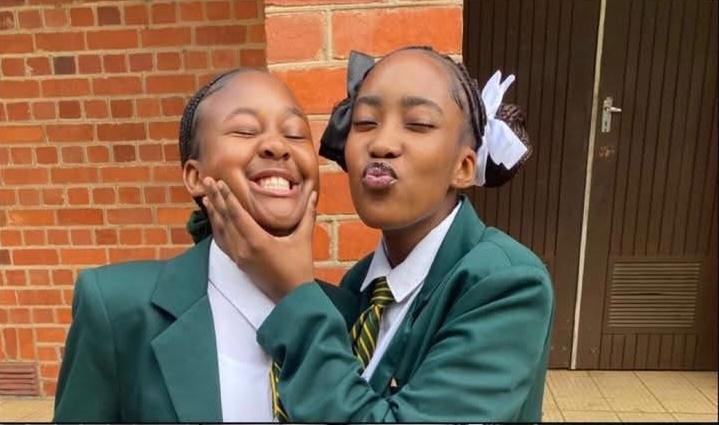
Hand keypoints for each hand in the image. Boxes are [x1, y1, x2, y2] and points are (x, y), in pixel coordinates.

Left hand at [202, 177, 316, 301]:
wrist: (292, 297)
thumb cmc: (299, 269)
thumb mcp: (303, 240)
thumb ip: (307, 216)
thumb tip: (312, 195)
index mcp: (258, 242)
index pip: (237, 214)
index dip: (228, 197)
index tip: (220, 182)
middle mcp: (243, 249)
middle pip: (225, 220)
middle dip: (216, 199)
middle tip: (207, 181)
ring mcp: (239, 258)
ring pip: (221, 232)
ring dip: (214, 213)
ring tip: (207, 197)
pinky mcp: (239, 264)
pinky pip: (223, 243)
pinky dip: (217, 230)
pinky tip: (215, 221)